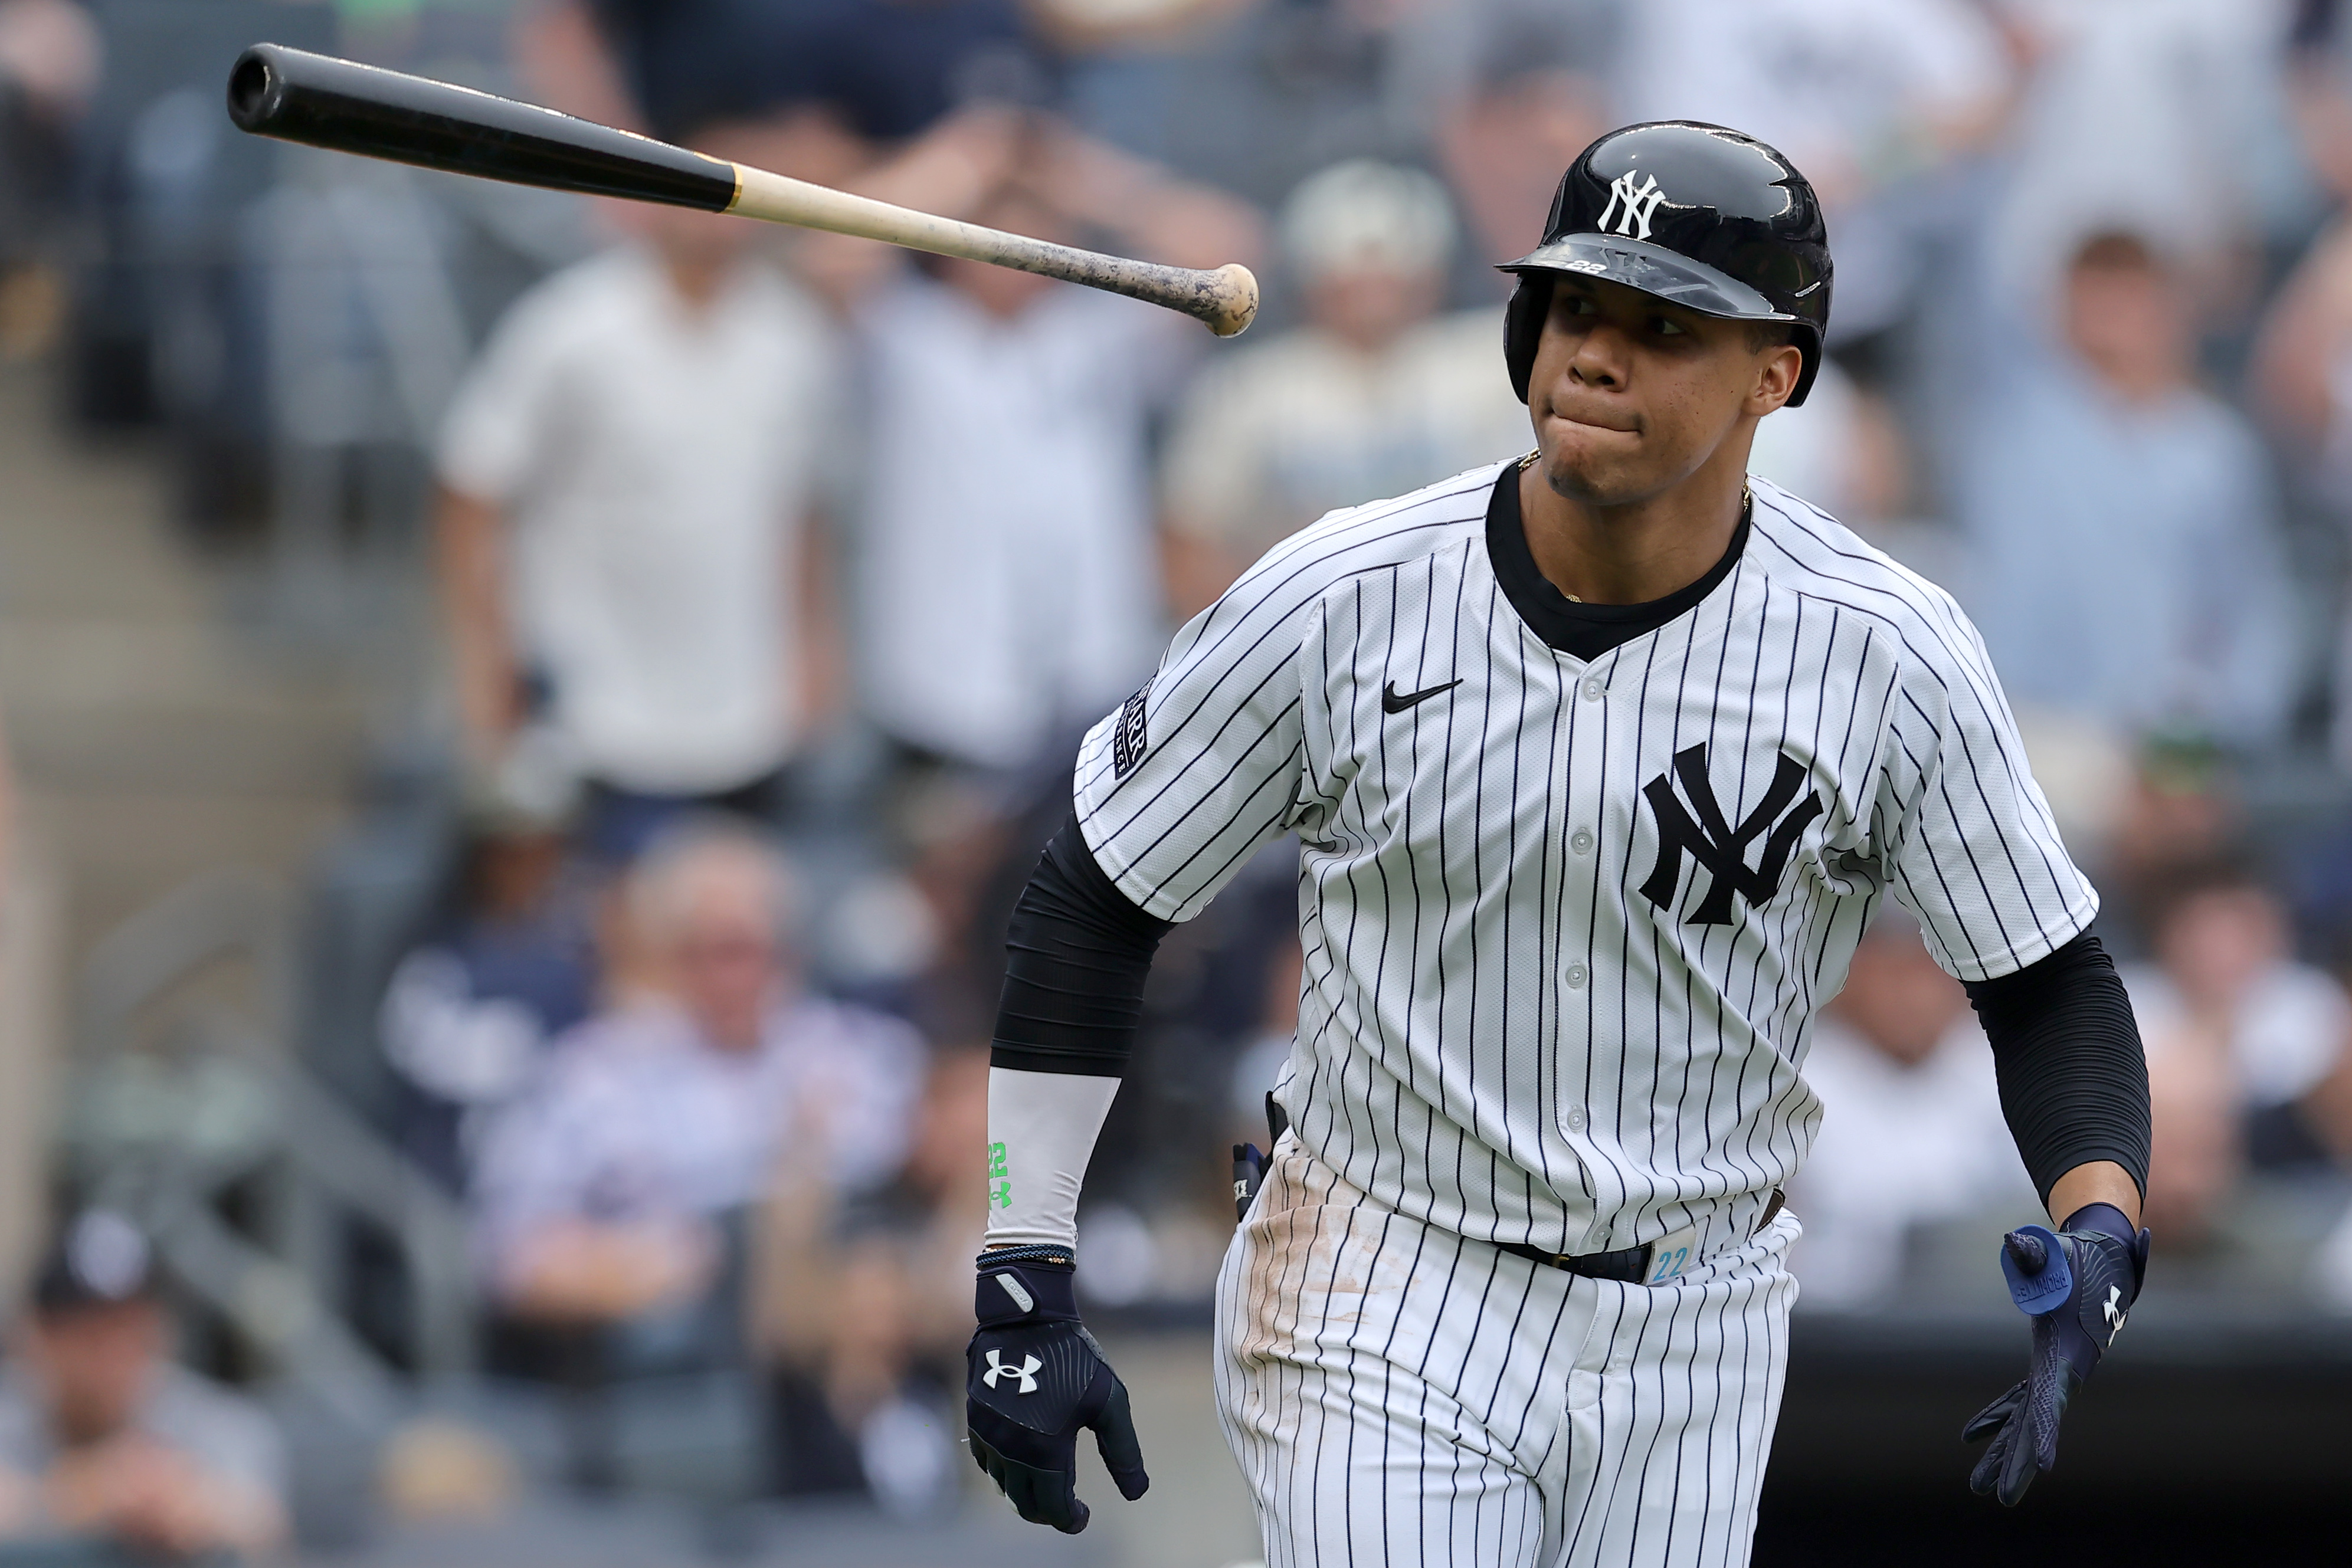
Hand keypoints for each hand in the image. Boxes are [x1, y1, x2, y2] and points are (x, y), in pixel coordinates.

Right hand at [965, 1247, 1147, 1532]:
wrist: (1026, 1317)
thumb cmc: (1074, 1357)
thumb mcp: (1109, 1401)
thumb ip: (1123, 1451)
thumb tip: (1136, 1493)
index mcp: (1045, 1451)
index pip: (1054, 1509)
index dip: (1070, 1520)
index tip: (1084, 1517)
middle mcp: (1011, 1451)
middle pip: (1025, 1504)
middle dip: (1047, 1512)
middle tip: (1066, 1506)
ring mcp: (989, 1436)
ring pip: (1004, 1486)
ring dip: (1025, 1493)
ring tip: (1046, 1485)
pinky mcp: (975, 1420)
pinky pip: (987, 1462)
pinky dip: (1005, 1471)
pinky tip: (1022, 1461)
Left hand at [1963, 1203, 2148, 1504]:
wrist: (2104, 1258)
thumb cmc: (2080, 1257)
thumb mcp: (2057, 1253)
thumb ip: (2036, 1253)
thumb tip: (2012, 1242)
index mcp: (2067, 1354)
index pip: (2054, 1400)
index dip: (2046, 1432)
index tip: (2044, 1467)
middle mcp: (2063, 1370)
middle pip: (2037, 1423)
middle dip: (2018, 1460)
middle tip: (1998, 1497)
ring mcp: (2054, 1371)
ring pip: (2025, 1419)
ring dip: (2003, 1450)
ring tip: (1978, 1486)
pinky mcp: (2044, 1365)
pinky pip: (2018, 1399)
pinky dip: (1997, 1417)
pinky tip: (1971, 1435)